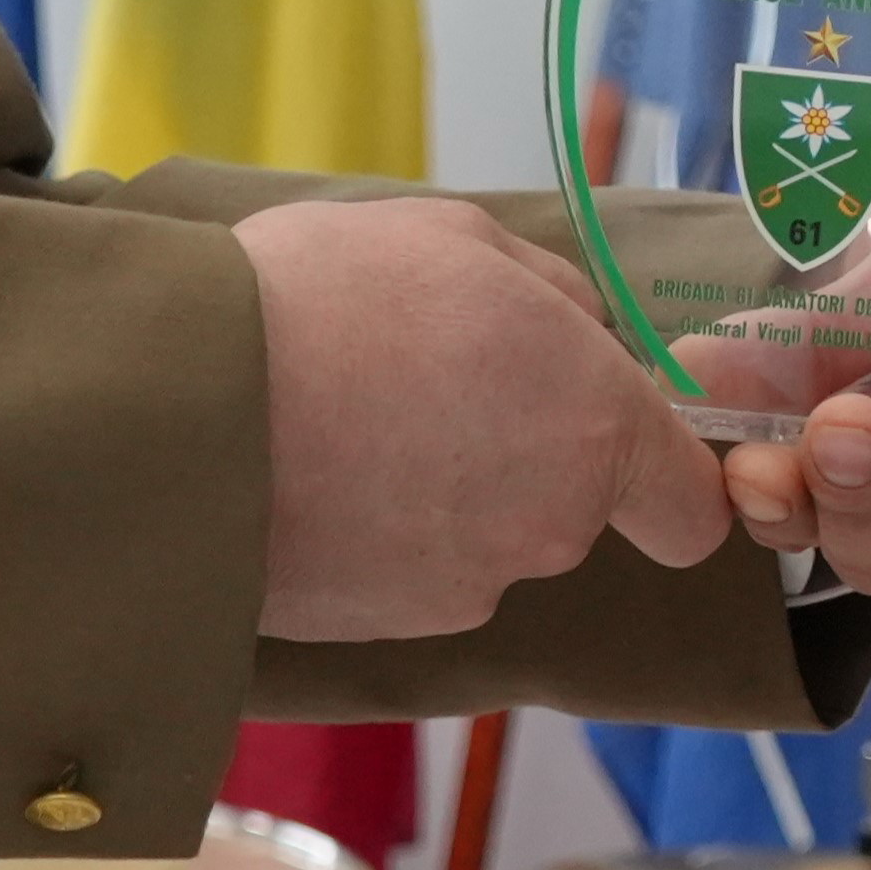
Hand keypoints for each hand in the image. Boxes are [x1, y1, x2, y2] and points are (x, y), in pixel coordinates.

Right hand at [245, 199, 733, 638]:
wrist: (181, 406)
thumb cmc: (331, 299)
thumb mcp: (459, 238)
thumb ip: (554, 292)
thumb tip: (588, 331)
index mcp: (596, 428)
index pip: (688, 510)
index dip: (661, 477)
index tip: (608, 434)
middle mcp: (548, 529)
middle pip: (569, 510)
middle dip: (518, 453)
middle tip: (425, 379)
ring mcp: (460, 590)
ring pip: (481, 542)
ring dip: (438, 492)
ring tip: (349, 419)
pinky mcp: (378, 631)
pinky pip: (403, 575)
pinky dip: (374, 536)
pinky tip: (313, 472)